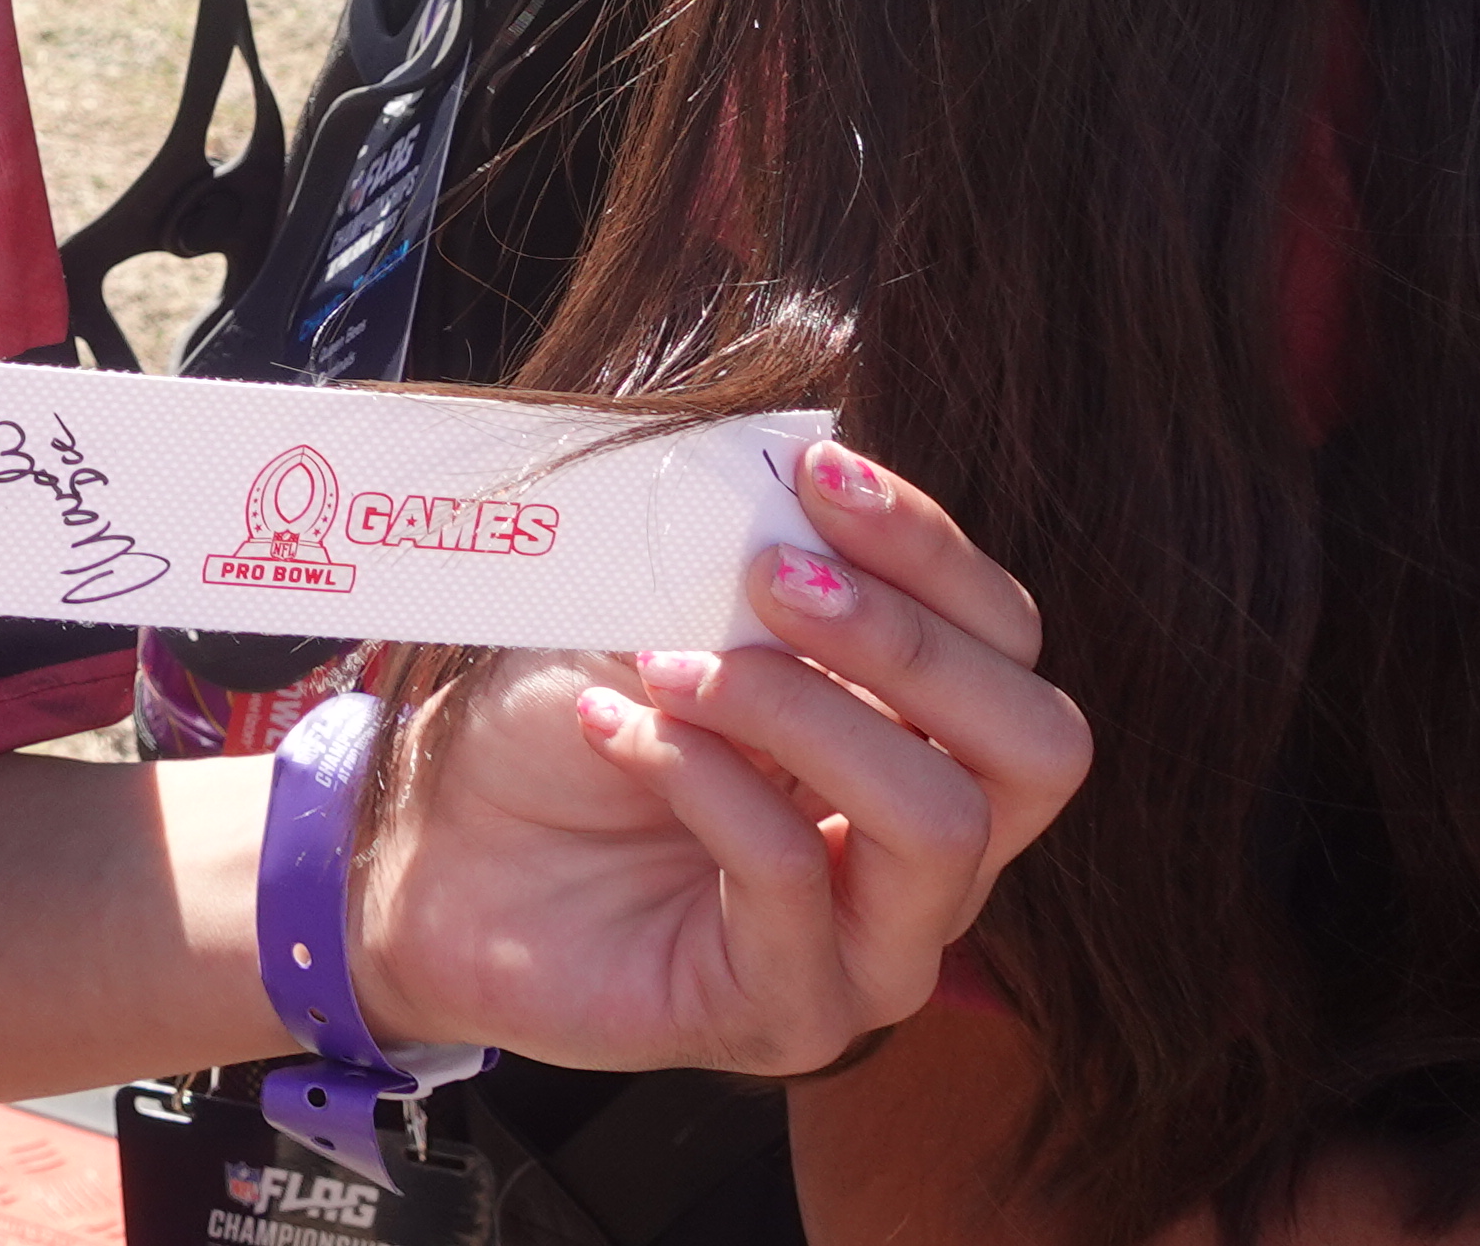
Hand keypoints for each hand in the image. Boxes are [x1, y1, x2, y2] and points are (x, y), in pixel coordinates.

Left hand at [356, 442, 1088, 1077]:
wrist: (442, 846)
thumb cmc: (568, 715)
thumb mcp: (669, 608)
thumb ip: (758, 555)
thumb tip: (814, 468)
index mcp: (928, 741)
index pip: (1008, 642)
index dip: (930, 546)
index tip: (820, 469)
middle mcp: (936, 856)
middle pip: (1038, 744)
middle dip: (906, 639)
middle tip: (771, 576)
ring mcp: (876, 949)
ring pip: (937, 819)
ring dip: (795, 708)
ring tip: (669, 665)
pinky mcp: (790, 1012)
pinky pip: (793, 874)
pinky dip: (698, 775)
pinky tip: (609, 727)